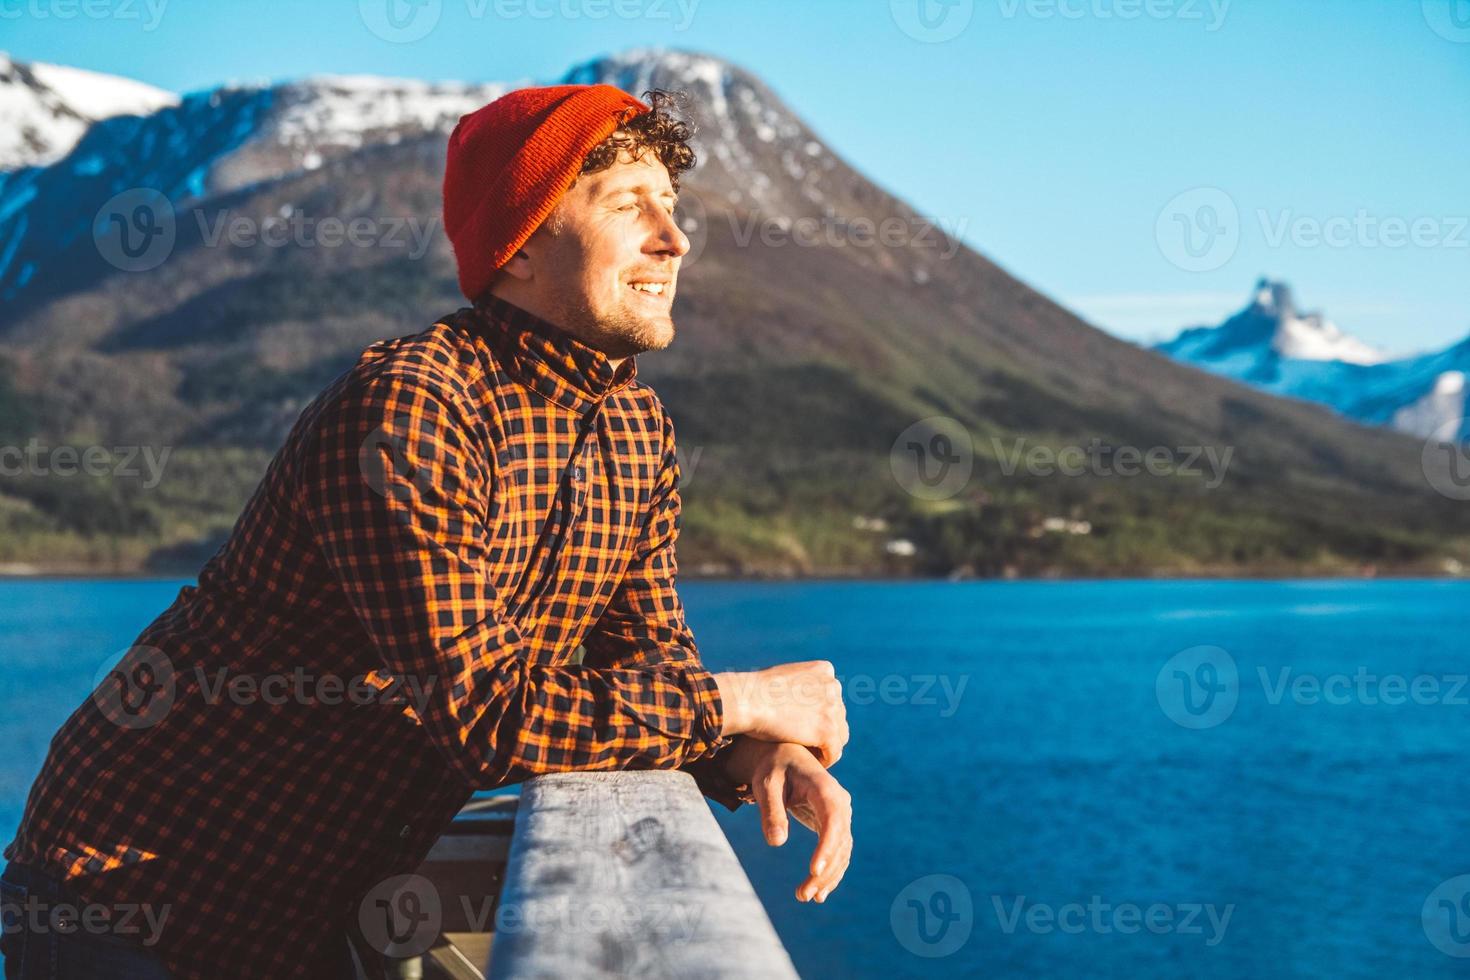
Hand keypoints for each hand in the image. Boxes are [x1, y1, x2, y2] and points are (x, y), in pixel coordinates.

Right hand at [713, 661, 847, 765]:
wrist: (748, 700)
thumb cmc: (755, 691)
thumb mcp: (784, 678)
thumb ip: (800, 687)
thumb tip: (801, 701)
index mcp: (824, 671)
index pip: (832, 699)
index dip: (819, 716)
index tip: (803, 727)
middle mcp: (833, 687)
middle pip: (838, 717)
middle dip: (824, 731)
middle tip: (805, 744)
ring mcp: (832, 709)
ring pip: (839, 736)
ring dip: (825, 746)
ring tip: (807, 753)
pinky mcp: (828, 730)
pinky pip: (834, 752)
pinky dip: (824, 760)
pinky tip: (809, 761)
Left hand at [723, 739, 852, 902]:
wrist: (784, 757)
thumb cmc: (773, 768)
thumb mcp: (766, 785)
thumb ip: (771, 811)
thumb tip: (776, 842)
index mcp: (825, 788)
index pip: (833, 820)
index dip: (827, 847)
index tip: (814, 871)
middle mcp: (840, 802)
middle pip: (840, 841)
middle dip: (824, 871)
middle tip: (802, 895)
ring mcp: (841, 814)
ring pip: (842, 851)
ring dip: (827, 876)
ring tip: (805, 897)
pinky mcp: (834, 825)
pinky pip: (838, 852)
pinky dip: (830, 872)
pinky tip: (818, 893)